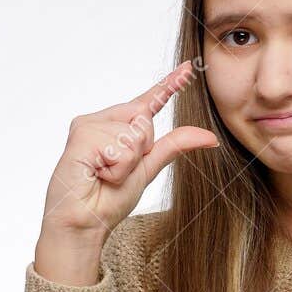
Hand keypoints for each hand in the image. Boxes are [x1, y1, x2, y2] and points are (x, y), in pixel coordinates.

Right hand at [35, 62, 218, 282]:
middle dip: (140, 150)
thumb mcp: (148, 168)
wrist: (84, 224)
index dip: (169, 84)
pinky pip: (119, 147)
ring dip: (126, 164)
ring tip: (103, 174)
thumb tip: (210, 136)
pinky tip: (95, 174)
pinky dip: (115, 168)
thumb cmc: (108, 200)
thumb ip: (173, 147)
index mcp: (117, 126)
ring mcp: (88, 125)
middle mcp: (101, 120)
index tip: (190, 67)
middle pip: (144, 118)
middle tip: (115, 171)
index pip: (148, 101)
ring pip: (133, 133)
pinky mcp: (81, 135)